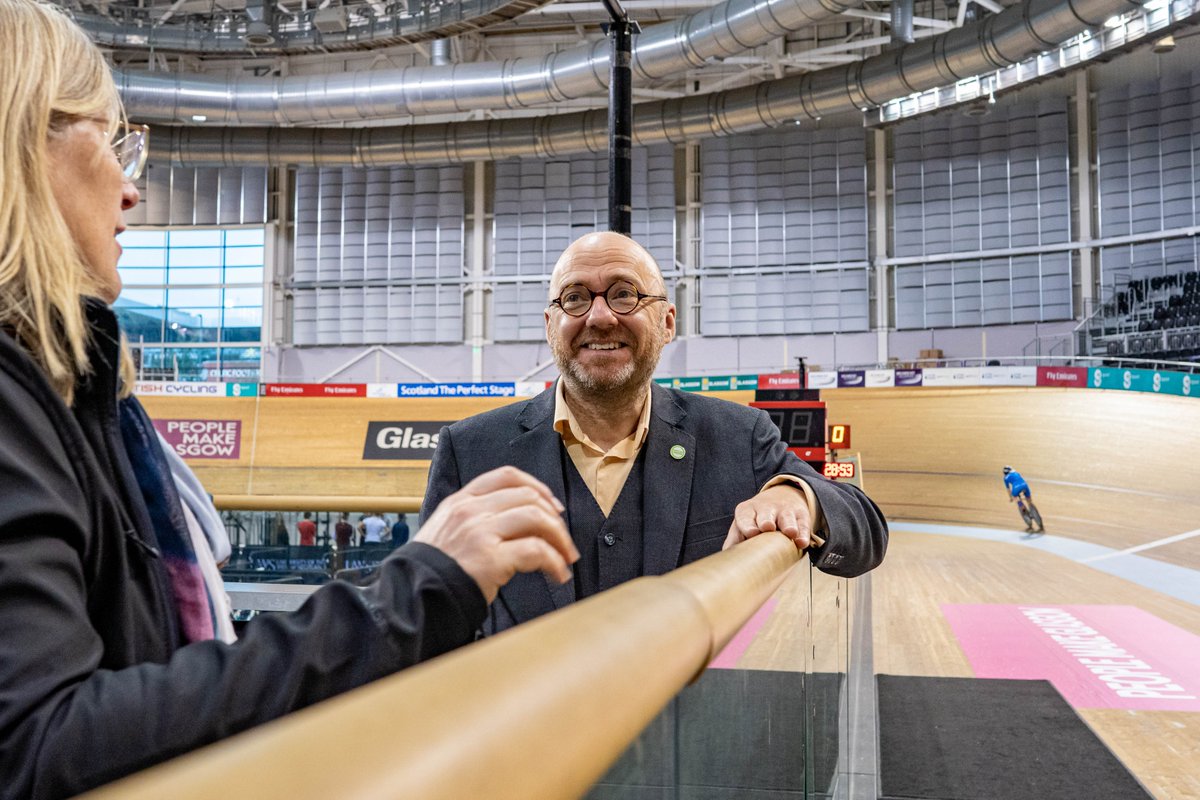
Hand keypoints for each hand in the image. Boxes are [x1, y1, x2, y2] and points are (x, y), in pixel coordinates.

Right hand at [414, 466, 578, 602]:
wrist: (411, 595)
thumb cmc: (430, 570)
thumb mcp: (446, 531)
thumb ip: (474, 519)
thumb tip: (516, 522)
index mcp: (461, 501)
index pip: (506, 476)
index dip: (537, 487)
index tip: (552, 505)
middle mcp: (471, 511)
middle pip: (528, 496)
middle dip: (554, 518)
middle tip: (563, 540)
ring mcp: (481, 532)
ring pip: (537, 518)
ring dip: (559, 538)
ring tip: (565, 558)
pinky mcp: (491, 559)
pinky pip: (537, 550)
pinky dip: (554, 562)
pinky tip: (557, 574)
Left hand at [722, 483, 811, 550]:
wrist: (781, 497)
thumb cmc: (757, 519)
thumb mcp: (743, 524)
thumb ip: (734, 541)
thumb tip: (726, 560)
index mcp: (747, 511)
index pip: (745, 517)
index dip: (748, 525)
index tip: (751, 533)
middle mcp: (765, 508)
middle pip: (765, 514)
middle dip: (765, 521)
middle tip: (767, 528)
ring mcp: (784, 510)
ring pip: (786, 517)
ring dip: (788, 525)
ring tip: (789, 532)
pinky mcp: (800, 514)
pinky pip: (803, 524)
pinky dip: (803, 533)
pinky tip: (802, 542)